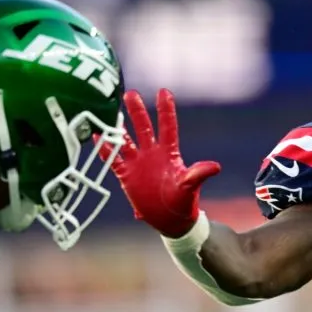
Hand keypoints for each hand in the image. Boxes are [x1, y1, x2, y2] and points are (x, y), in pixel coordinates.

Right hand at [100, 89, 220, 237]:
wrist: (169, 220)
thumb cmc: (183, 203)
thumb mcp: (190, 188)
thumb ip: (198, 175)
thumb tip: (215, 167)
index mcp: (169, 153)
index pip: (167, 127)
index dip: (165, 110)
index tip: (163, 91)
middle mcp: (152, 153)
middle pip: (143, 127)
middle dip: (137, 111)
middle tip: (130, 93)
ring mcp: (138, 163)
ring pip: (126, 139)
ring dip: (117, 127)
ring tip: (108, 111)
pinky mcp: (126, 175)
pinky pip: (112, 159)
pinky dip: (104, 149)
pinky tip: (95, 136)